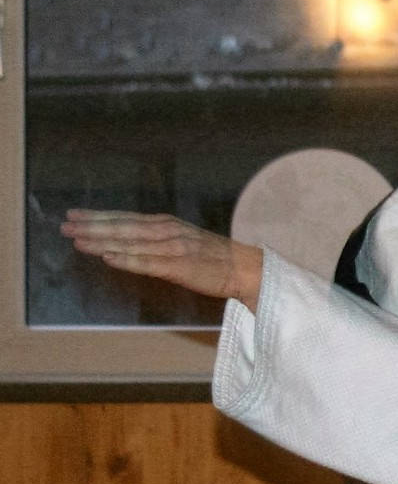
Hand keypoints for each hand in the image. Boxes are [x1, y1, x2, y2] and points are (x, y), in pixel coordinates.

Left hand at [62, 210, 262, 308]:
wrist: (246, 268)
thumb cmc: (215, 258)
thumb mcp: (184, 240)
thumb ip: (158, 239)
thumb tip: (129, 241)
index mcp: (167, 224)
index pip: (126, 218)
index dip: (99, 216)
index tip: (74, 215)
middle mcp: (167, 231)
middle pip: (123, 227)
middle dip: (92, 226)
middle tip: (65, 225)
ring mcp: (173, 248)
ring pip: (131, 243)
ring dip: (103, 241)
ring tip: (78, 240)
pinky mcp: (180, 267)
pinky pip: (148, 263)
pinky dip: (128, 259)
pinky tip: (109, 258)